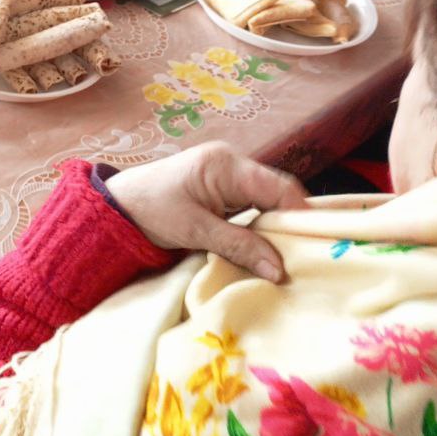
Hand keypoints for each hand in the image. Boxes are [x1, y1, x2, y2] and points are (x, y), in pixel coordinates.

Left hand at [105, 142, 307, 282]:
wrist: (118, 206)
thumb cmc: (151, 210)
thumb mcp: (194, 231)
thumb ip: (238, 246)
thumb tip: (280, 270)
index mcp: (226, 165)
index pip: (279, 187)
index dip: (301, 215)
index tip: (318, 246)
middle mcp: (233, 165)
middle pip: (278, 194)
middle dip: (293, 225)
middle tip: (311, 258)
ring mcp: (229, 177)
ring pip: (269, 202)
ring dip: (279, 229)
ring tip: (296, 259)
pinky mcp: (223, 191)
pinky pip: (254, 207)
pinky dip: (264, 227)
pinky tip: (272, 250)